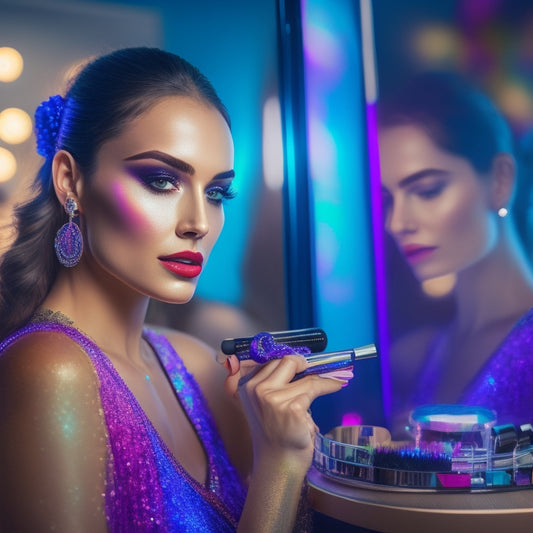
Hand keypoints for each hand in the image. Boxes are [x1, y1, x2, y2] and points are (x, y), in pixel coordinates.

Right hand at [225, 354, 349, 470]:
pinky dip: (329, 386)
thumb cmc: (275, 434)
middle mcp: (255, 389)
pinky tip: (336, 386)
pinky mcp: (291, 408)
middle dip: (306, 365)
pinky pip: (315, 387)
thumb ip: (274, 382)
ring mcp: (272, 399)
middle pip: (287, 361)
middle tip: (320, 369)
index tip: (306, 361)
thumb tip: (302, 361)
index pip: (272, 360)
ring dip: (323, 378)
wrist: (279, 465)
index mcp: (246, 385)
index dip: (292, 361)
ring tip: (335, 380)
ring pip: (305, 376)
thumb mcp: (265, 404)